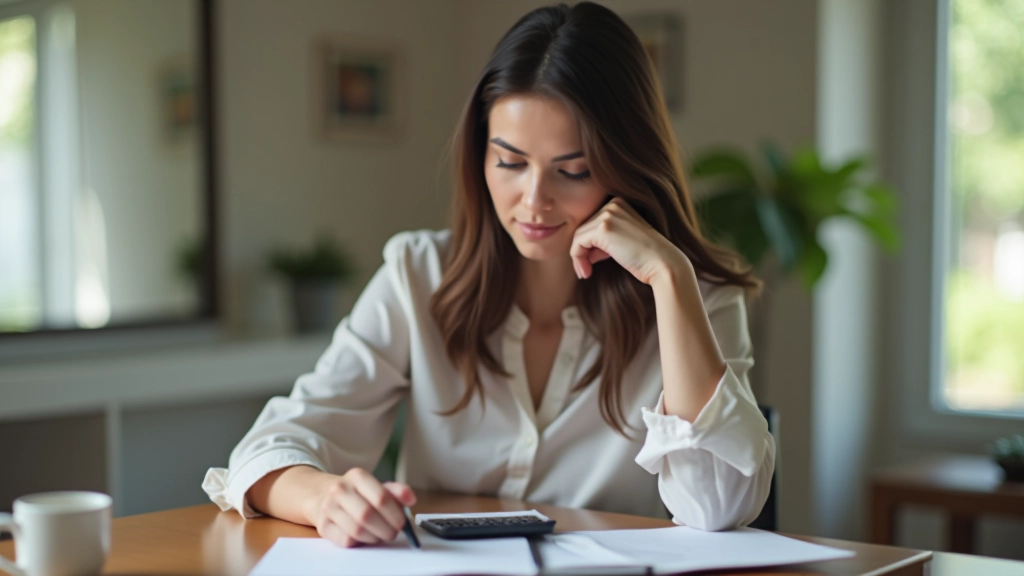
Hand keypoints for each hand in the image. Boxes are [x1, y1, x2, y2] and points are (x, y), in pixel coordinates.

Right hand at [308, 467, 416, 547]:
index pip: (381, 497)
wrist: (322, 495)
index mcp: (357, 476)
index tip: (403, 523)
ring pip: (357, 530)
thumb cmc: (357, 494)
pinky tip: (365, 537)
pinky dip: (360, 542)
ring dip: (374, 537)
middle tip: (393, 533)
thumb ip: (396, 491)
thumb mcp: (376, 486)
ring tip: (380, 535)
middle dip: (386, 529)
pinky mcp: (323, 525)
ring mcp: (328, 507)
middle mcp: (340, 489)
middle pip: (367, 515)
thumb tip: (411, 499)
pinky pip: (345, 540)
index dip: (395, 514)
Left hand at [570, 198, 688, 285]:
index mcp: (619, 204)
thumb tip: (584, 249)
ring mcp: (608, 215)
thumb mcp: (624, 241)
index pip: (592, 222)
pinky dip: (578, 260)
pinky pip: (577, 244)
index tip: (593, 262)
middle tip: (588, 269)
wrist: (663, 264)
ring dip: (579, 257)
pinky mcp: (603, 229)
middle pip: (584, 228)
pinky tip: (586, 273)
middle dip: (584, 251)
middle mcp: (613, 204)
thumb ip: (606, 239)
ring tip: (586, 273)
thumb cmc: (646, 258)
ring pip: (578, 236)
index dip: (590, 244)